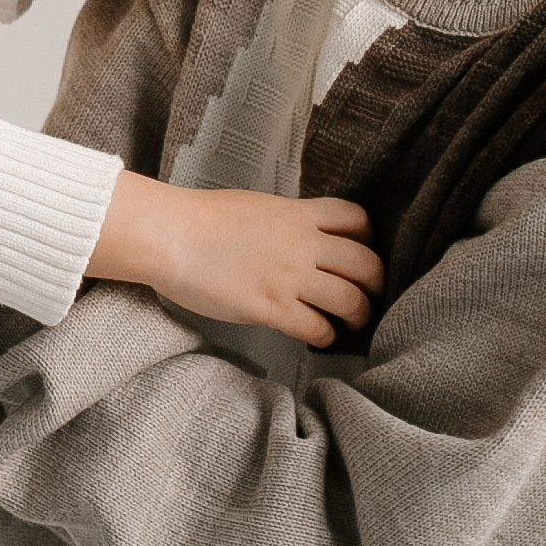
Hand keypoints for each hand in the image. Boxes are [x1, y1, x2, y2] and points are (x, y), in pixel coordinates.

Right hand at [88, 172, 381, 346]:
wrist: (170, 236)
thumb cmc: (201, 220)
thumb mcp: (256, 207)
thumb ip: (285, 222)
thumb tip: (297, 235)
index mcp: (298, 215)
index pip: (357, 219)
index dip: (368, 238)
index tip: (362, 251)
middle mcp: (303, 244)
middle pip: (366, 263)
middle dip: (375, 284)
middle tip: (368, 296)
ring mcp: (289, 277)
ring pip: (351, 299)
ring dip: (358, 314)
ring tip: (352, 323)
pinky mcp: (271, 308)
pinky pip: (317, 327)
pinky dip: (325, 336)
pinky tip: (317, 338)